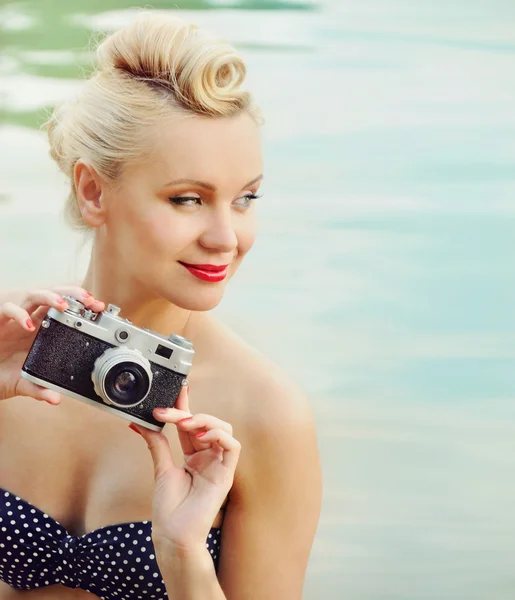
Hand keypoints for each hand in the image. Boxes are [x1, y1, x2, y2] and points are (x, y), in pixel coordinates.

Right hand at [0, 287, 103, 403]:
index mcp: (44, 332)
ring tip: (63, 306)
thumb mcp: (24, 384)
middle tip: (89, 300)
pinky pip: (7, 310)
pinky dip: (19, 315)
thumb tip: (55, 400)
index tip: (98, 309)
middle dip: (73, 294)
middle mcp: (32, 321)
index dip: (81, 307)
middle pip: (54, 297)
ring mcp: (15, 320)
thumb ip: (39, 389)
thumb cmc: (2, 375)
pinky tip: (29, 325)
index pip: (65, 311)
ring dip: (49, 297)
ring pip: (34, 296)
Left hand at [129, 383, 240, 551]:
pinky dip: (219, 435)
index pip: (192, 424)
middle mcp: (208, 457)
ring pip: (223, 428)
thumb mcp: (160, 468)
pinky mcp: (227, 473)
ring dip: (205, 420)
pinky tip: (202, 436)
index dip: (186, 406)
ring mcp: (219, 464)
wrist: (173, 534)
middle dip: (188, 412)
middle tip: (167, 412)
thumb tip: (140, 423)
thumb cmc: (169, 508)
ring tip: (185, 423)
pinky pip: (232, 446)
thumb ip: (157, 444)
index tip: (178, 389)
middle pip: (206, 423)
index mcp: (194, 455)